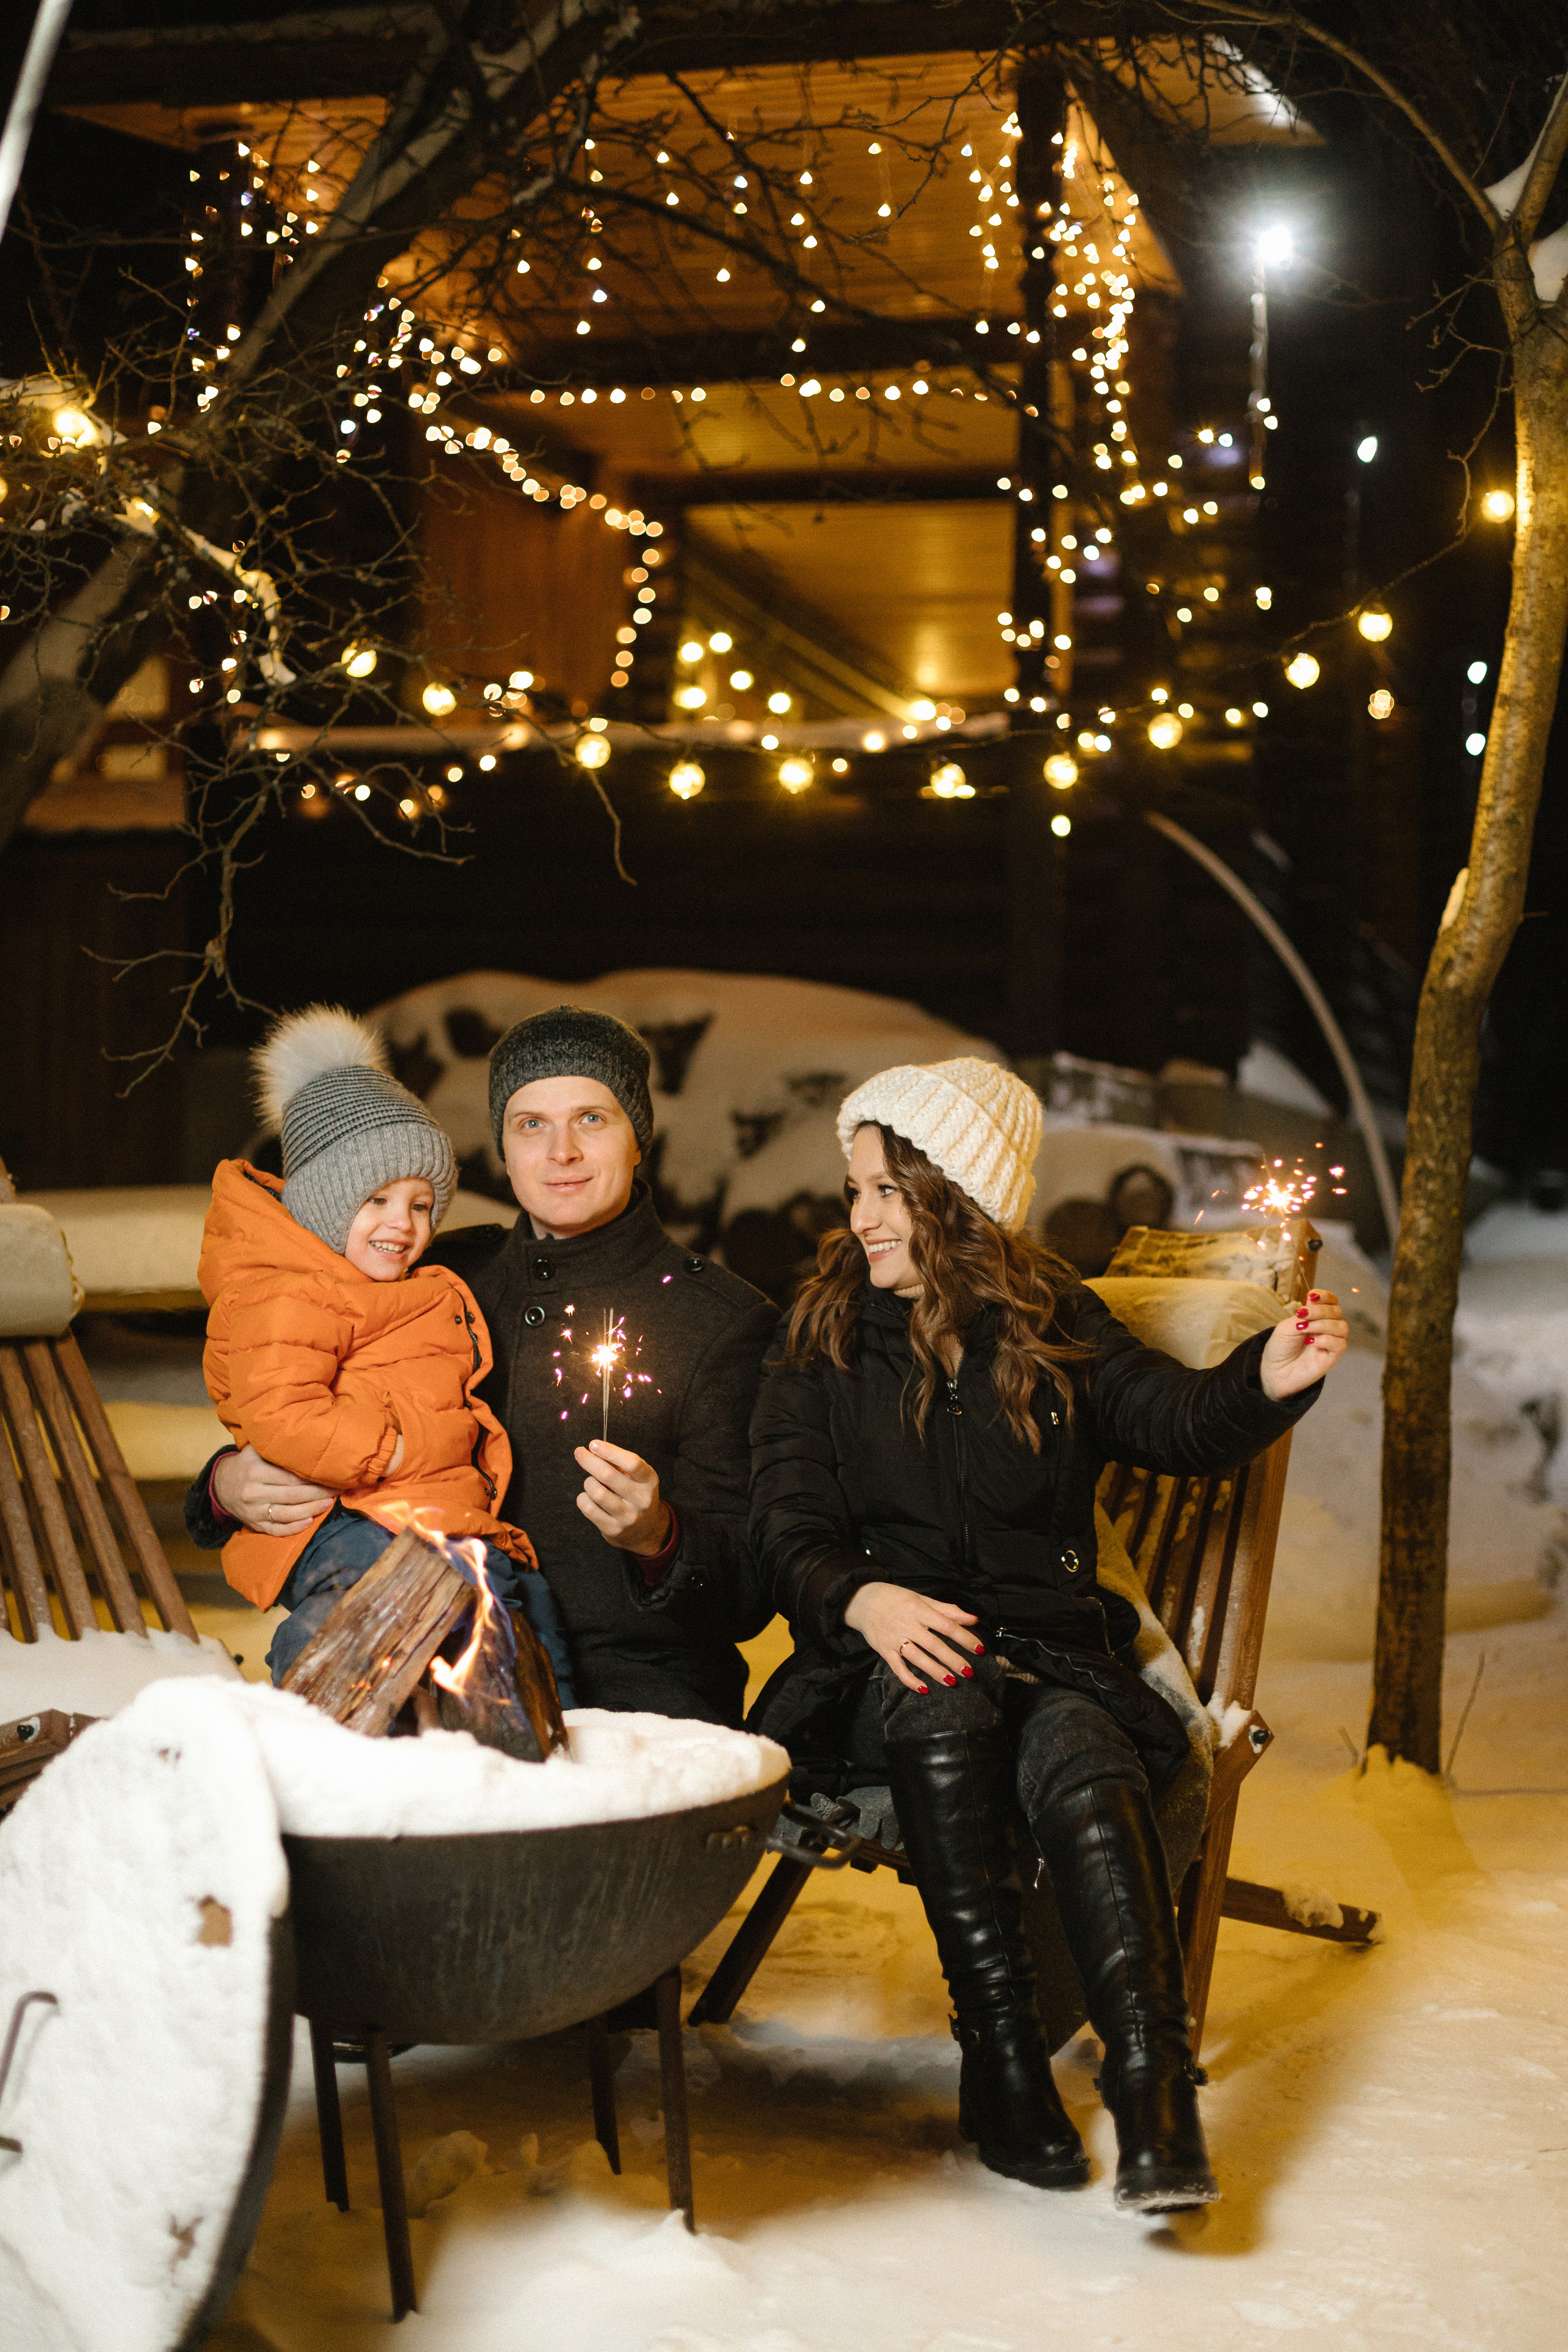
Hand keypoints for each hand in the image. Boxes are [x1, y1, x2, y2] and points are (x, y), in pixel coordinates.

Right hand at [212, 1445, 334, 1536]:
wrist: (220, 1485)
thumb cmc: (246, 1465)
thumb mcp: (255, 1451)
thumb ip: (276, 1449)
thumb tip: (307, 1444)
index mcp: (255, 1472)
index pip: (290, 1477)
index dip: (313, 1478)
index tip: (330, 1475)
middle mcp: (254, 1493)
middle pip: (292, 1495)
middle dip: (318, 1493)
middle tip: (337, 1490)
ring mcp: (253, 1511)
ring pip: (287, 1514)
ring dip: (311, 1510)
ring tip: (328, 1504)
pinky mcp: (254, 1524)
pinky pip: (276, 1530)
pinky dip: (293, 1528)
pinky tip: (309, 1522)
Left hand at [573, 1440, 671, 1553]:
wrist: (645, 1530)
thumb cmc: (635, 1495)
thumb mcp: (637, 1478)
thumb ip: (619, 1464)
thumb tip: (593, 1450)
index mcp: (649, 1481)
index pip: (632, 1463)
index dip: (610, 1451)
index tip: (593, 1444)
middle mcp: (642, 1499)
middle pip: (608, 1475)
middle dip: (589, 1461)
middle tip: (580, 1453)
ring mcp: (628, 1517)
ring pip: (596, 1492)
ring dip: (588, 1482)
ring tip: (592, 1482)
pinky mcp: (613, 1530)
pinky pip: (588, 1508)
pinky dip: (583, 1498)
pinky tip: (588, 1497)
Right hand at [842, 1580, 982, 1693]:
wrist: (861, 1600)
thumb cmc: (896, 1599)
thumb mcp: (921, 1599)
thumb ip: (947, 1610)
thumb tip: (973, 1619)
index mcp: (918, 1609)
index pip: (946, 1625)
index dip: (964, 1637)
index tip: (980, 1649)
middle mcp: (907, 1624)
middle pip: (933, 1644)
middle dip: (953, 1659)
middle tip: (969, 1672)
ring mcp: (894, 1638)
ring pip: (917, 1658)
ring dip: (935, 1671)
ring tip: (952, 1682)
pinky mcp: (883, 1650)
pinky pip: (898, 1668)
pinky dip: (910, 1680)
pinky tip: (924, 1690)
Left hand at [1260, 1289, 1348, 1400]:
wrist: (1274, 1371)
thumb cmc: (1280, 1348)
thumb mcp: (1287, 1326)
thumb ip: (1303, 1314)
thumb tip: (1313, 1299)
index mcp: (1316, 1318)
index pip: (1331, 1302)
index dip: (1325, 1296)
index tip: (1311, 1296)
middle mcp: (1326, 1328)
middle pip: (1337, 1312)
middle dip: (1319, 1310)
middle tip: (1301, 1315)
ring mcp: (1330, 1343)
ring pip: (1342, 1327)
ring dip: (1322, 1324)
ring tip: (1304, 1329)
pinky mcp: (1332, 1357)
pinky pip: (1340, 1344)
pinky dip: (1326, 1340)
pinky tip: (1310, 1343)